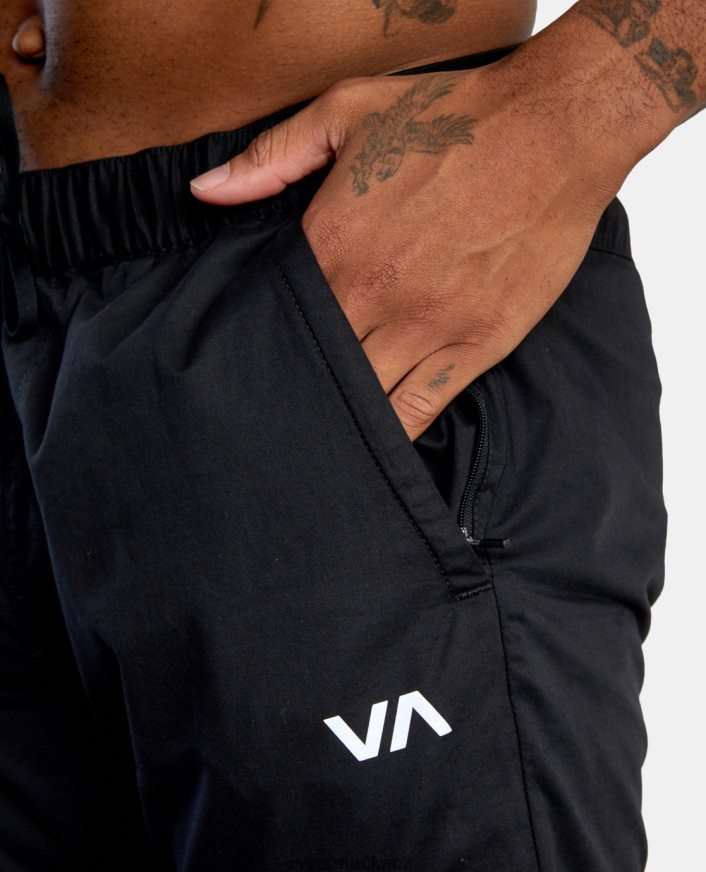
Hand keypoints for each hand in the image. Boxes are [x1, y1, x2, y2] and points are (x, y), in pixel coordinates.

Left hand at [190, 58, 626, 440]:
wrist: (554, 129)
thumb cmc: (455, 118)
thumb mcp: (348, 111)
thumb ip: (271, 158)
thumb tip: (204, 192)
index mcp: (333, 243)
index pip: (278, 319)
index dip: (265, 345)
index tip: (253, 364)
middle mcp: (373, 294)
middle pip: (315, 368)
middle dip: (295, 391)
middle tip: (278, 415)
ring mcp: (427, 325)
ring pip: (364, 400)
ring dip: (340, 420)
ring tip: (319, 442)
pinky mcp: (476, 343)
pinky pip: (422, 410)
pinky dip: (396, 433)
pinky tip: (377, 447)